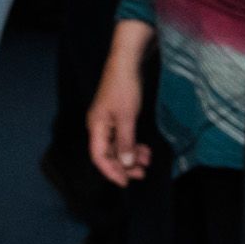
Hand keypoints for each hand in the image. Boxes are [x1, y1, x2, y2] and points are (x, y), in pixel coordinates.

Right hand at [88, 21, 155, 186]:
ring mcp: (109, 121)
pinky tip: (145, 150)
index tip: (126, 182)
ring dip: (131, 156)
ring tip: (148, 160)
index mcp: (96, 126)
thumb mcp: (127, 117)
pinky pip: (124, 137)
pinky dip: (134, 145)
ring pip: (118, 146)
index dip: (111, 171)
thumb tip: (125, 164)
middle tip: (142, 173)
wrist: (128, 61)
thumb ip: (126, 142)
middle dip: (125, 165)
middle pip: (109, 154)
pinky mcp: (119, 116)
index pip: (99, 157)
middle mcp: (99, 126)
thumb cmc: (124, 87)